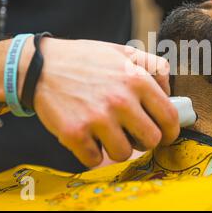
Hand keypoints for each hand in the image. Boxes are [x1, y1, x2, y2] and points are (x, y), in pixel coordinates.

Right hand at [28, 38, 178, 166]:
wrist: (40, 66)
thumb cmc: (86, 60)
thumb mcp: (124, 52)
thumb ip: (153, 68)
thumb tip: (170, 94)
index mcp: (137, 80)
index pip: (169, 117)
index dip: (171, 131)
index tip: (165, 135)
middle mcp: (121, 100)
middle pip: (152, 140)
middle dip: (145, 141)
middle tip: (133, 134)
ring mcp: (97, 119)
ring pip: (124, 154)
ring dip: (117, 147)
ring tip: (106, 132)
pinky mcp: (75, 134)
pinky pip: (94, 160)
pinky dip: (91, 153)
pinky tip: (87, 136)